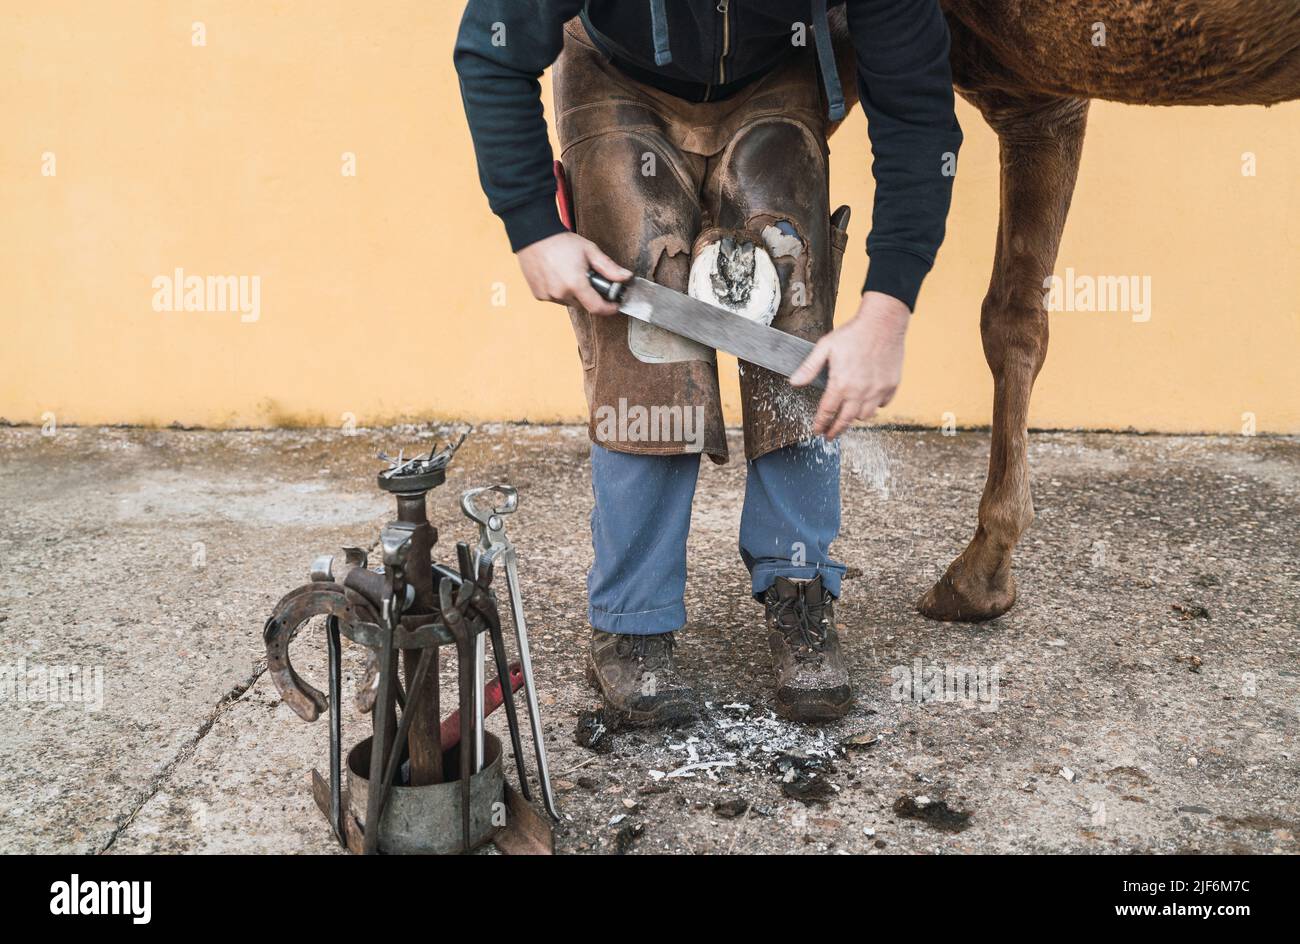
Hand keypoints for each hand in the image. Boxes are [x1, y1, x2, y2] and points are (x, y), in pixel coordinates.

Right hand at [516, 232, 630, 315]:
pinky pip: (556, 299)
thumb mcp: (590, 251)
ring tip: (571, 275)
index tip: (614, 305)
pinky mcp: (539, 295)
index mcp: (575, 284)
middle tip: (588, 279)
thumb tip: (626, 277)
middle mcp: (560, 293)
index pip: (596, 308)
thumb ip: (609, 267)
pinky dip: (560, 292)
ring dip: (574, 294)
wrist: (534, 235)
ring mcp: (548, 295)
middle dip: (590, 296)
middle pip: (583, 305)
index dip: (608, 309)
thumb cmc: (561, 241)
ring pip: (569, 302)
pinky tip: (558, 277)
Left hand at [790, 291, 910, 438]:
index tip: (817, 431)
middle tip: (830, 436)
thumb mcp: (825, 347)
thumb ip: (809, 367)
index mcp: (841, 383)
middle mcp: (860, 391)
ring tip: (848, 416)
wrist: (883, 322)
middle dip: (835, 430)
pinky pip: (882, 404)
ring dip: (855, 418)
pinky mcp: (891, 386)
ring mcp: (877, 390)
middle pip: (845, 420)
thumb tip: (794, 382)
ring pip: (865, 416)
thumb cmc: (853, 333)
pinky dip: (875, 406)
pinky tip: (868, 401)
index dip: (820, 424)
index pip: (827, 412)